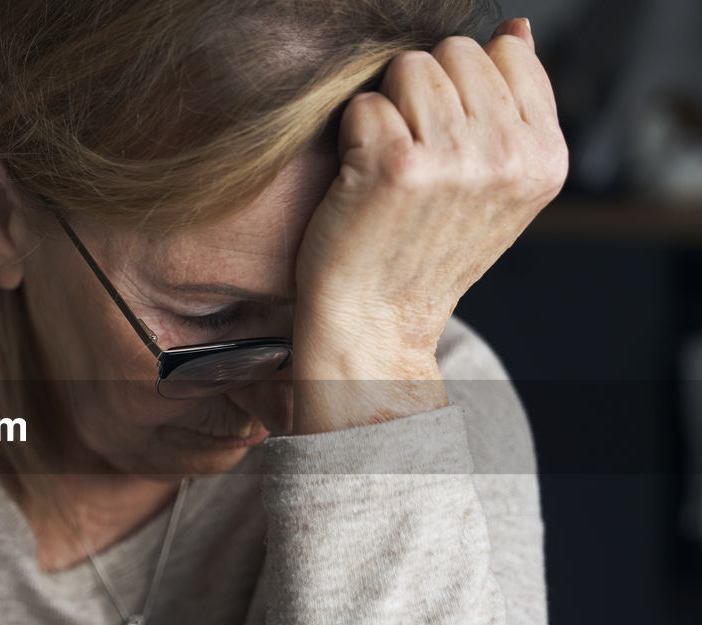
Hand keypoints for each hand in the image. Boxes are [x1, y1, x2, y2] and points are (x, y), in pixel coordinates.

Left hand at [285, 18, 567, 432]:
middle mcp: (508, 156)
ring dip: (387, 110)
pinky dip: (352, 136)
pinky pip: (365, 102)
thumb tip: (517, 31)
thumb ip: (513, 108)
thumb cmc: (422, 253)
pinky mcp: (395, 164)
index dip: (462, 87)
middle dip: (422, 93)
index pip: (506, 53)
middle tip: (410, 159)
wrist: (376, 322)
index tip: (446, 141)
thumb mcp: (493, 186)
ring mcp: (454, 159)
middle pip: (455, 51)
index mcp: (544, 158)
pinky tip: (361, 181)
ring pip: (409, 67)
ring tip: (387, 167)